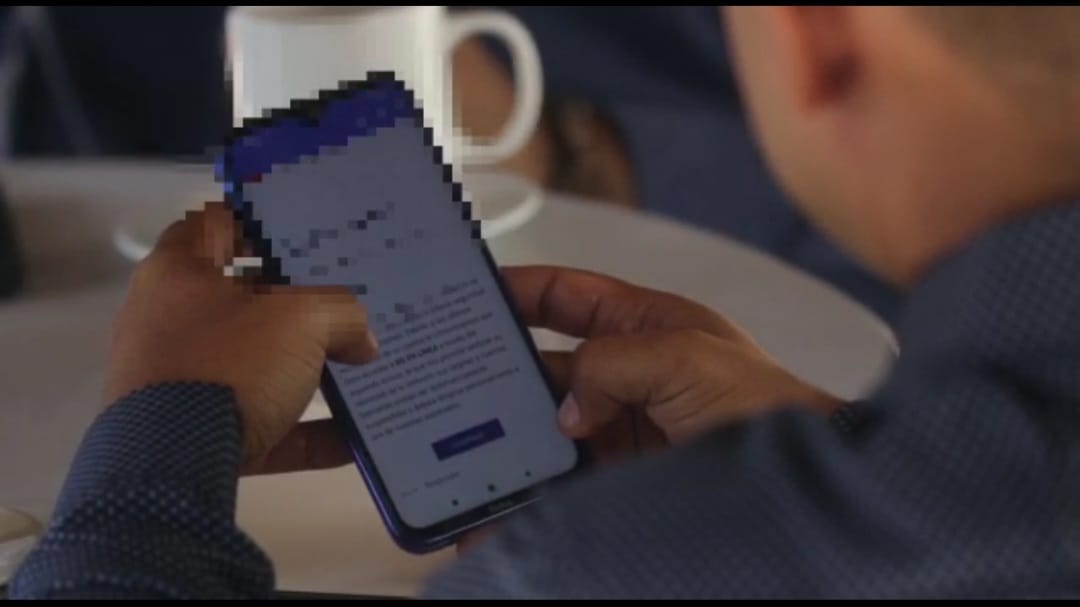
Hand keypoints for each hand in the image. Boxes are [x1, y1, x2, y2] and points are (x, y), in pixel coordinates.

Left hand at [104, 203, 377, 473]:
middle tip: (347, 302)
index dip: (262, 222)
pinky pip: (257, 424)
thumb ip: (343, 315)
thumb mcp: (304, 319)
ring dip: (303, 371)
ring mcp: (176, 380)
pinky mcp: (189, 434)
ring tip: (358, 369)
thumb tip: (362, 342)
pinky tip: (352, 439)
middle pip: (242, 300)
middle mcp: (168, 319)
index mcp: (179, 272)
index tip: (307, 232)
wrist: (173, 463)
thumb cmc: (231, 362)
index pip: (217, 224)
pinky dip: (302, 431)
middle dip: (297, 305)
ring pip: (252, 365)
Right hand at [456, 266, 842, 552]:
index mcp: (641, 323)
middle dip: (502, 376)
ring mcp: (620, 426)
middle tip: (454, 384)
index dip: (519, 290)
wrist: (800, 479)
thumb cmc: (762, 403)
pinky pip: (561, 481)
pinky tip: (501, 507)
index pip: (565, 297)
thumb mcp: (683, 357)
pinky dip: (530, 495)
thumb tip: (564, 405)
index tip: (473, 294)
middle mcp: (624, 372)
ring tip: (468, 451)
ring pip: (547, 427)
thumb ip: (612, 364)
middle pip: (544, 367)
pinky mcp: (618, 477)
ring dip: (510, 439)